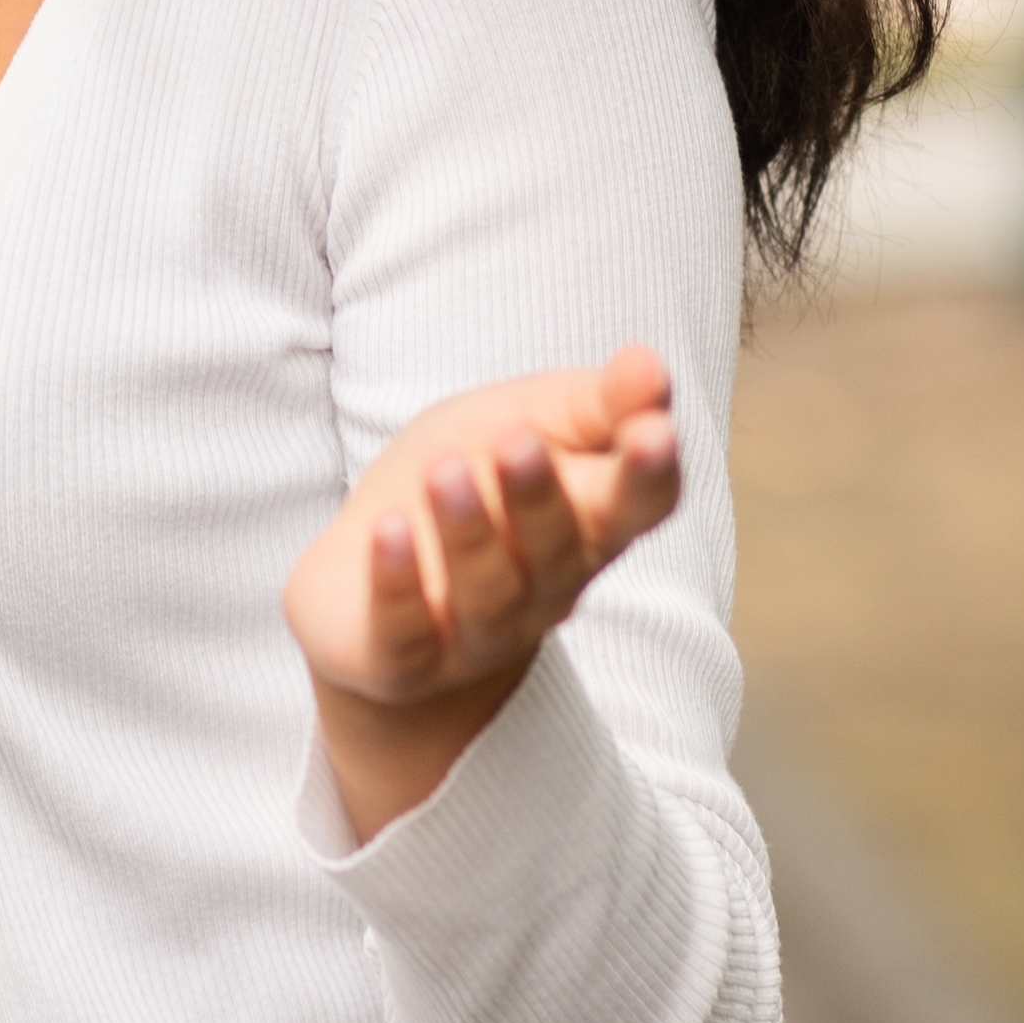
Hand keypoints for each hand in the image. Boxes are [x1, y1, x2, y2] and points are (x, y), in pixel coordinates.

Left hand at [283, 345, 681, 837]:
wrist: (371, 593)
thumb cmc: (468, 484)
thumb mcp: (528, 421)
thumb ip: (595, 402)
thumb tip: (651, 362)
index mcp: (590, 525)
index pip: (640, 507)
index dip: (649, 474)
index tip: (652, 429)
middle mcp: (546, 589)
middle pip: (557, 548)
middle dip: (539, 496)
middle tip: (516, 440)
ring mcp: (477, 633)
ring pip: (488, 591)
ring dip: (469, 531)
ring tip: (445, 471)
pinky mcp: (403, 659)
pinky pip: (406, 629)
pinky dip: (398, 581)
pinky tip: (387, 530)